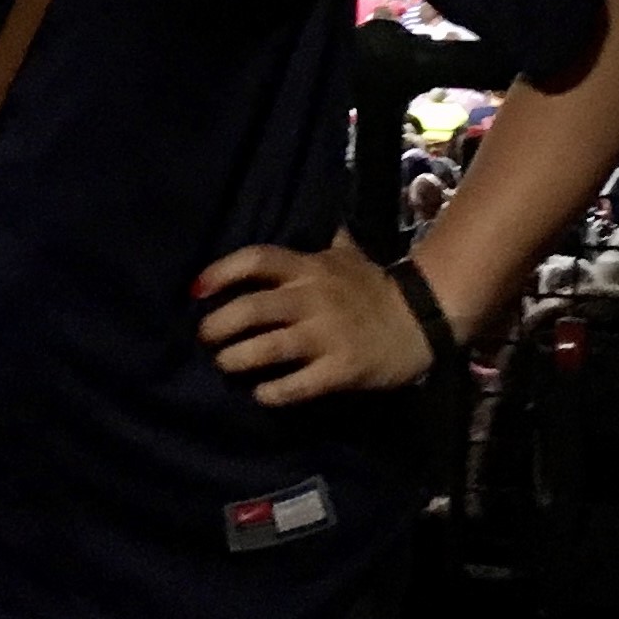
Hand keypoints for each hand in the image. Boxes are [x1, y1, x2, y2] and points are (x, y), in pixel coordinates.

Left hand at [195, 229, 435, 405]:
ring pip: (269, 347)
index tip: (196, 290)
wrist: (423, 319)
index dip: (220, 272)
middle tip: (204, 338)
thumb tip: (327, 223)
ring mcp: (326, 334)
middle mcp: (312, 298)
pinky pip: (299, 384)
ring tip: (224, 367)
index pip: (256, 260)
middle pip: (253, 307)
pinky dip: (274, 392)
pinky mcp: (341, 369)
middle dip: (220, 325)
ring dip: (238, 359)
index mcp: (309, 268)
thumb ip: (328, 243)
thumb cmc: (376, 287)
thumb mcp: (349, 256)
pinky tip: (260, 395)